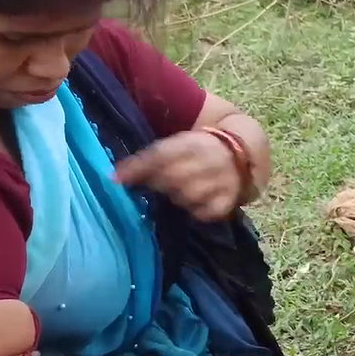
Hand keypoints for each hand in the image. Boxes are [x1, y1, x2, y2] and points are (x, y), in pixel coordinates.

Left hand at [114, 130, 244, 221]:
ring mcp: (221, 180)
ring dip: (177, 199)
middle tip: (158, 186)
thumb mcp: (176, 145)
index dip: (137, 168)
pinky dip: (197, 212)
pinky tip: (195, 205)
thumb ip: (148, 159)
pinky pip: (207, 213)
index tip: (117, 180)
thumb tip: (114, 178)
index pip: (160, 155)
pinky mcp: (230, 199)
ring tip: (179, 193)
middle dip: (159, 185)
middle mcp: (208, 160)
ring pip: (188, 197)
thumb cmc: (197, 151)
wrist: (240, 152)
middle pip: (172, 178)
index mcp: (192, 143)